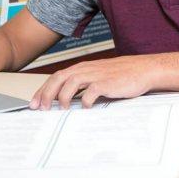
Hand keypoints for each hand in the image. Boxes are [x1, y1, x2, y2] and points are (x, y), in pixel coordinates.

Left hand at [30, 56, 155, 109]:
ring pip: (70, 83)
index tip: (35, 103)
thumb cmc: (123, 75)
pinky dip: (84, 101)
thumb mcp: (99, 77)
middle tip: (40, 108)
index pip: (57, 77)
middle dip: (46, 94)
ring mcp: (96, 75)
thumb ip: (84, 85)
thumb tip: (69, 101)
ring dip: (62, 97)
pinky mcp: (107, 83)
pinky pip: (90, 92)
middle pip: (59, 79)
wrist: (144, 70)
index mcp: (83, 68)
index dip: (43, 90)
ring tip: (60, 110)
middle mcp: (86, 69)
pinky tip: (84, 109)